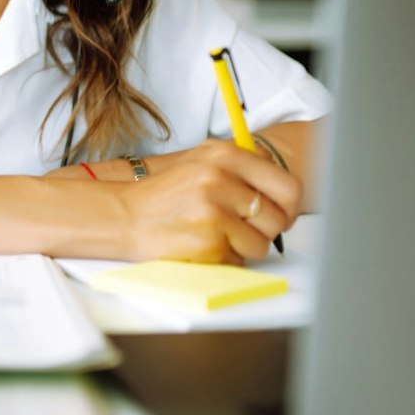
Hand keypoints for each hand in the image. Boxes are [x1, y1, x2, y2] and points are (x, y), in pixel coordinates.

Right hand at [115, 139, 303, 262]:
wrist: (124, 215)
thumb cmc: (165, 193)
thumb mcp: (201, 160)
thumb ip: (242, 162)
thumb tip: (281, 180)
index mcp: (224, 155)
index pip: (288, 186)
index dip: (289, 205)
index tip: (280, 211)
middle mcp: (219, 180)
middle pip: (280, 217)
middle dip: (268, 228)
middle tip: (248, 227)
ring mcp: (213, 213)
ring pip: (263, 242)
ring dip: (246, 244)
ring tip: (220, 234)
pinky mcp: (207, 243)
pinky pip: (240, 259)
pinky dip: (227, 256)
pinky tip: (205, 243)